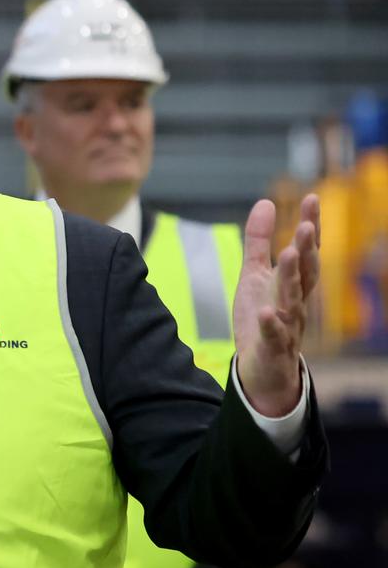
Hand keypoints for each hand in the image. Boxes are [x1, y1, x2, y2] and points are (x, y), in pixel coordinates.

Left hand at [233, 194, 320, 415]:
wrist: (262, 369)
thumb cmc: (262, 318)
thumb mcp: (255, 275)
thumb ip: (259, 242)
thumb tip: (265, 202)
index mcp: (293, 284)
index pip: (305, 251)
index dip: (310, 226)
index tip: (311, 199)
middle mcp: (295, 302)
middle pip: (306, 274)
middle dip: (308, 249)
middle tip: (306, 225)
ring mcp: (287, 326)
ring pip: (293, 301)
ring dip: (292, 278)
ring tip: (290, 253)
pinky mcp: (272, 348)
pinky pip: (274, 336)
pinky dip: (270, 325)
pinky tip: (264, 312)